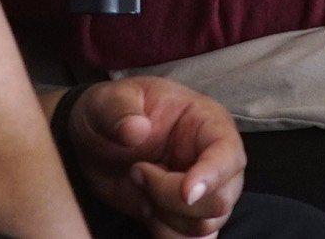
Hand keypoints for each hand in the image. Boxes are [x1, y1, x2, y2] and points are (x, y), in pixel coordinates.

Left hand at [60, 77, 243, 238]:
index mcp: (207, 122)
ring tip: (137, 184)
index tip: (185, 193)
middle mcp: (215, 161)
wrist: (95, 142)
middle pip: (220, 200)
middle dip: (172, 198)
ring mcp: (204, 194)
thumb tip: (136, 130)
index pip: (229, 154)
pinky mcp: (185, 220)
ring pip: (204, 226)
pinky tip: (145, 210)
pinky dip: (165, 235)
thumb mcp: (108, 99)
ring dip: (164, 216)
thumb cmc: (111, 112)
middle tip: (136, 172)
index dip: (213, 175)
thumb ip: (119, 109)